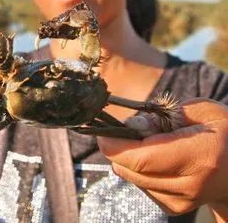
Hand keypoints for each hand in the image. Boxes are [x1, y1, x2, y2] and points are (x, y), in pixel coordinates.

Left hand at [98, 98, 227, 218]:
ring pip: (131, 178)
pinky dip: (139, 170)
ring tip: (150, 143)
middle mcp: (190, 184)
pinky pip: (140, 186)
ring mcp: (182, 201)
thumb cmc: (223, 131)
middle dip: (118, 148)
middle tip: (127, 130)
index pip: (140, 159)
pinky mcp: (175, 208)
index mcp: (200, 156)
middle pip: (130, 170)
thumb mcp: (200, 111)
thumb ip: (161, 115)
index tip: (103, 131)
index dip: (114, 145)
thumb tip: (129, 126)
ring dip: (129, 159)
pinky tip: (157, 159)